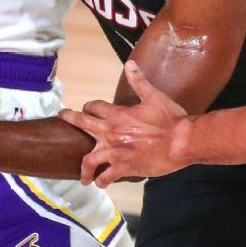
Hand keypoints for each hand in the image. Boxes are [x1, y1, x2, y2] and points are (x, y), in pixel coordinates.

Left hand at [58, 60, 190, 187]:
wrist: (182, 143)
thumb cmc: (171, 119)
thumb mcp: (154, 96)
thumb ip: (139, 81)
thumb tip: (130, 64)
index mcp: (118, 115)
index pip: (94, 107)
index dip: (90, 106)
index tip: (88, 108)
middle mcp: (111, 133)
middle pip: (82, 124)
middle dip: (70, 118)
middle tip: (63, 117)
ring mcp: (116, 152)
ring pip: (89, 160)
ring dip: (84, 168)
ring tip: (83, 176)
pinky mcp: (124, 168)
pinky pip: (106, 177)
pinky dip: (102, 180)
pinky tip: (101, 183)